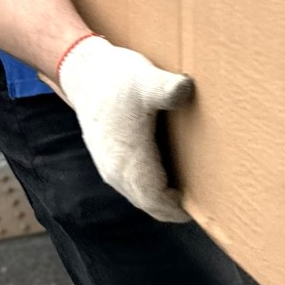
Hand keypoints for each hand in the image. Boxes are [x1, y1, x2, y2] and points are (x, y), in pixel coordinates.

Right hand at [57, 35, 194, 222]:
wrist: (85, 74)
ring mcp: (109, 167)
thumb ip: (167, 87)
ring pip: (138, 196)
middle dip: (171, 208)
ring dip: (159, 199)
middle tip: (198, 205)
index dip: (176, 209)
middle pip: (148, 203)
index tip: (199, 209)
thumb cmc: (118, 79)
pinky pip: (131, 185)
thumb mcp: (145, 79)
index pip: (155, 199)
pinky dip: (148, 189)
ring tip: (184, 194)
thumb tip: (185, 88)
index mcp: (129, 159)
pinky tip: (163, 176)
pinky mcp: (106, 160)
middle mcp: (116, 170)